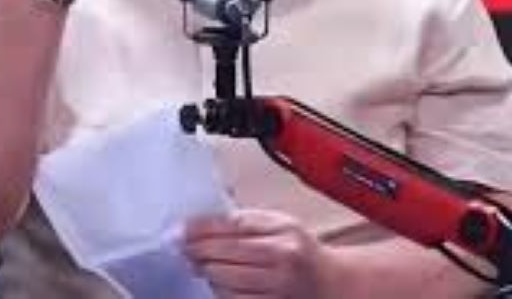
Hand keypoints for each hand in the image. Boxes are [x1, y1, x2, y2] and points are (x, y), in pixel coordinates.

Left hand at [184, 209, 332, 298]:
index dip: (203, 227)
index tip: (183, 229)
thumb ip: (248, 220)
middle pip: (227, 253)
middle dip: (199, 251)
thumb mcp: (281, 223)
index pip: (234, 226)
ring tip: (202, 265)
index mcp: (283, 231)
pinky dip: (221, 292)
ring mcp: (278, 287)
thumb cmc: (300, 250)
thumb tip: (207, 221)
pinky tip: (218, 283)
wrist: (328, 282)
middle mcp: (283, 259)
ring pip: (226, 281)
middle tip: (185, 248)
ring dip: (208, 273)